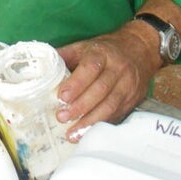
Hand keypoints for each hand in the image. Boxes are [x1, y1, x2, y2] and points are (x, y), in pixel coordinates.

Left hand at [56, 21, 161, 139]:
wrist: (139, 50)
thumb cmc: (105, 51)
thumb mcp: (84, 47)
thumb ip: (64, 56)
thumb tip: (40, 67)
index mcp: (102, 54)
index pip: (90, 68)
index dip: (76, 83)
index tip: (61, 97)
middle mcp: (118, 69)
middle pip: (100, 90)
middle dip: (80, 106)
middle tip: (62, 117)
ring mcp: (128, 86)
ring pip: (110, 106)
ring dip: (90, 121)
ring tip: (72, 133)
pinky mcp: (133, 100)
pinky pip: (117, 114)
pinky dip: (101, 125)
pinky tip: (87, 133)